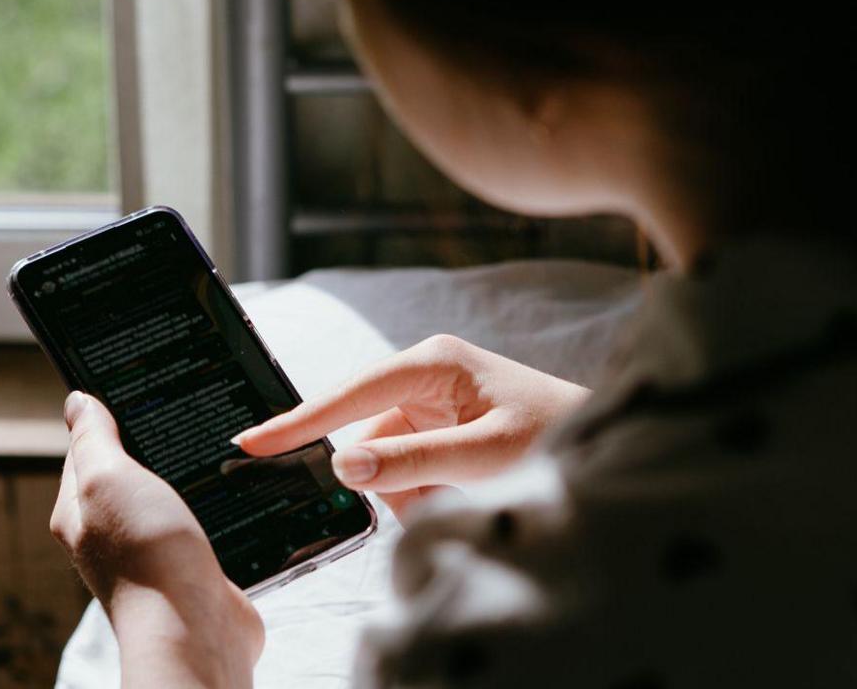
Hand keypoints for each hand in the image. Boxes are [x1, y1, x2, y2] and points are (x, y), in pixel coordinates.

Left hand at [51, 392, 262, 688]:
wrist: (196, 629)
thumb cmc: (145, 555)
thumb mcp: (107, 478)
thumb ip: (93, 438)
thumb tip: (77, 401)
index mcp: (80, 512)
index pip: (85, 450)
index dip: (107, 417)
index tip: (138, 387)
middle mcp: (113, 533)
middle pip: (131, 472)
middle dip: (154, 445)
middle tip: (183, 411)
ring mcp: (155, 552)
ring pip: (171, 497)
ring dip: (191, 477)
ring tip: (215, 445)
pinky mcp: (194, 566)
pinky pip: (205, 524)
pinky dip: (218, 507)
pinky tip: (235, 488)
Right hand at [234, 334, 589, 513]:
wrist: (604, 442)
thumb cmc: (556, 434)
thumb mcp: (485, 454)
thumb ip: (414, 460)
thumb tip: (347, 465)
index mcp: (432, 362)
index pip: (349, 394)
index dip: (299, 422)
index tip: (252, 444)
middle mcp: (425, 374)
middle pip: (367, 437)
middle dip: (392, 479)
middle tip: (438, 493)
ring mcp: (432, 401)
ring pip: (386, 463)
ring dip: (415, 492)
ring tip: (466, 493)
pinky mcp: (440, 427)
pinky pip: (407, 471)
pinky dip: (427, 493)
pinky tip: (465, 491)